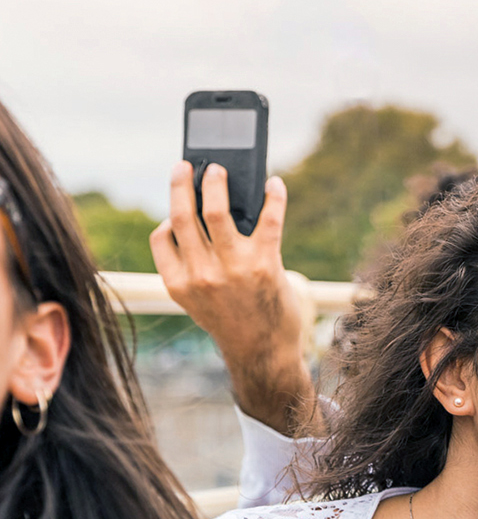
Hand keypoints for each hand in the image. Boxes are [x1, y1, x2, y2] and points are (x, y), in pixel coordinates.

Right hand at [150, 162, 321, 435]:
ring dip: (217, 183)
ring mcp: (233, 269)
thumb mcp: (199, 300)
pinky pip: (268, 220)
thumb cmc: (233, 320)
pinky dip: (273, 197)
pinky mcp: (266, 264)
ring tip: (220, 169)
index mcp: (178, 284)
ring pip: (217, 212)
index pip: (161, 238)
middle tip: (186, 165)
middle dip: (181, 185)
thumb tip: (209, 213)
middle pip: (183, 216)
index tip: (175, 201)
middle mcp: (201, 275)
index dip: (167, 217)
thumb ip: (194, 264)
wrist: (264, 353)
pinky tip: (274, 184)